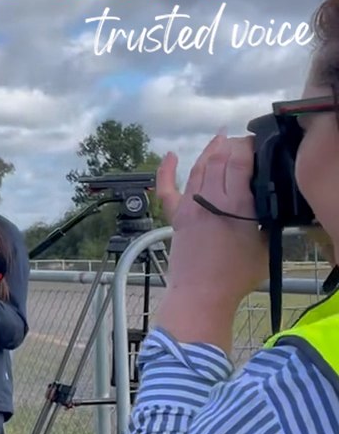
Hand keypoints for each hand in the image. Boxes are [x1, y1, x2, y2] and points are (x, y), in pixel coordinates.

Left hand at [157, 130, 266, 309]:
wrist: (201, 294)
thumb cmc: (236, 276)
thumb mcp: (265, 245)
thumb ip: (266, 220)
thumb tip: (267, 206)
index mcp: (236, 204)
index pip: (239, 161)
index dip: (247, 146)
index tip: (256, 144)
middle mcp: (210, 200)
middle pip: (218, 160)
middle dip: (230, 145)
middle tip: (241, 142)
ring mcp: (189, 207)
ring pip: (197, 169)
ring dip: (209, 151)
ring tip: (220, 140)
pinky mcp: (175, 218)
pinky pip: (166, 190)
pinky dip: (166, 170)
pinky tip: (170, 156)